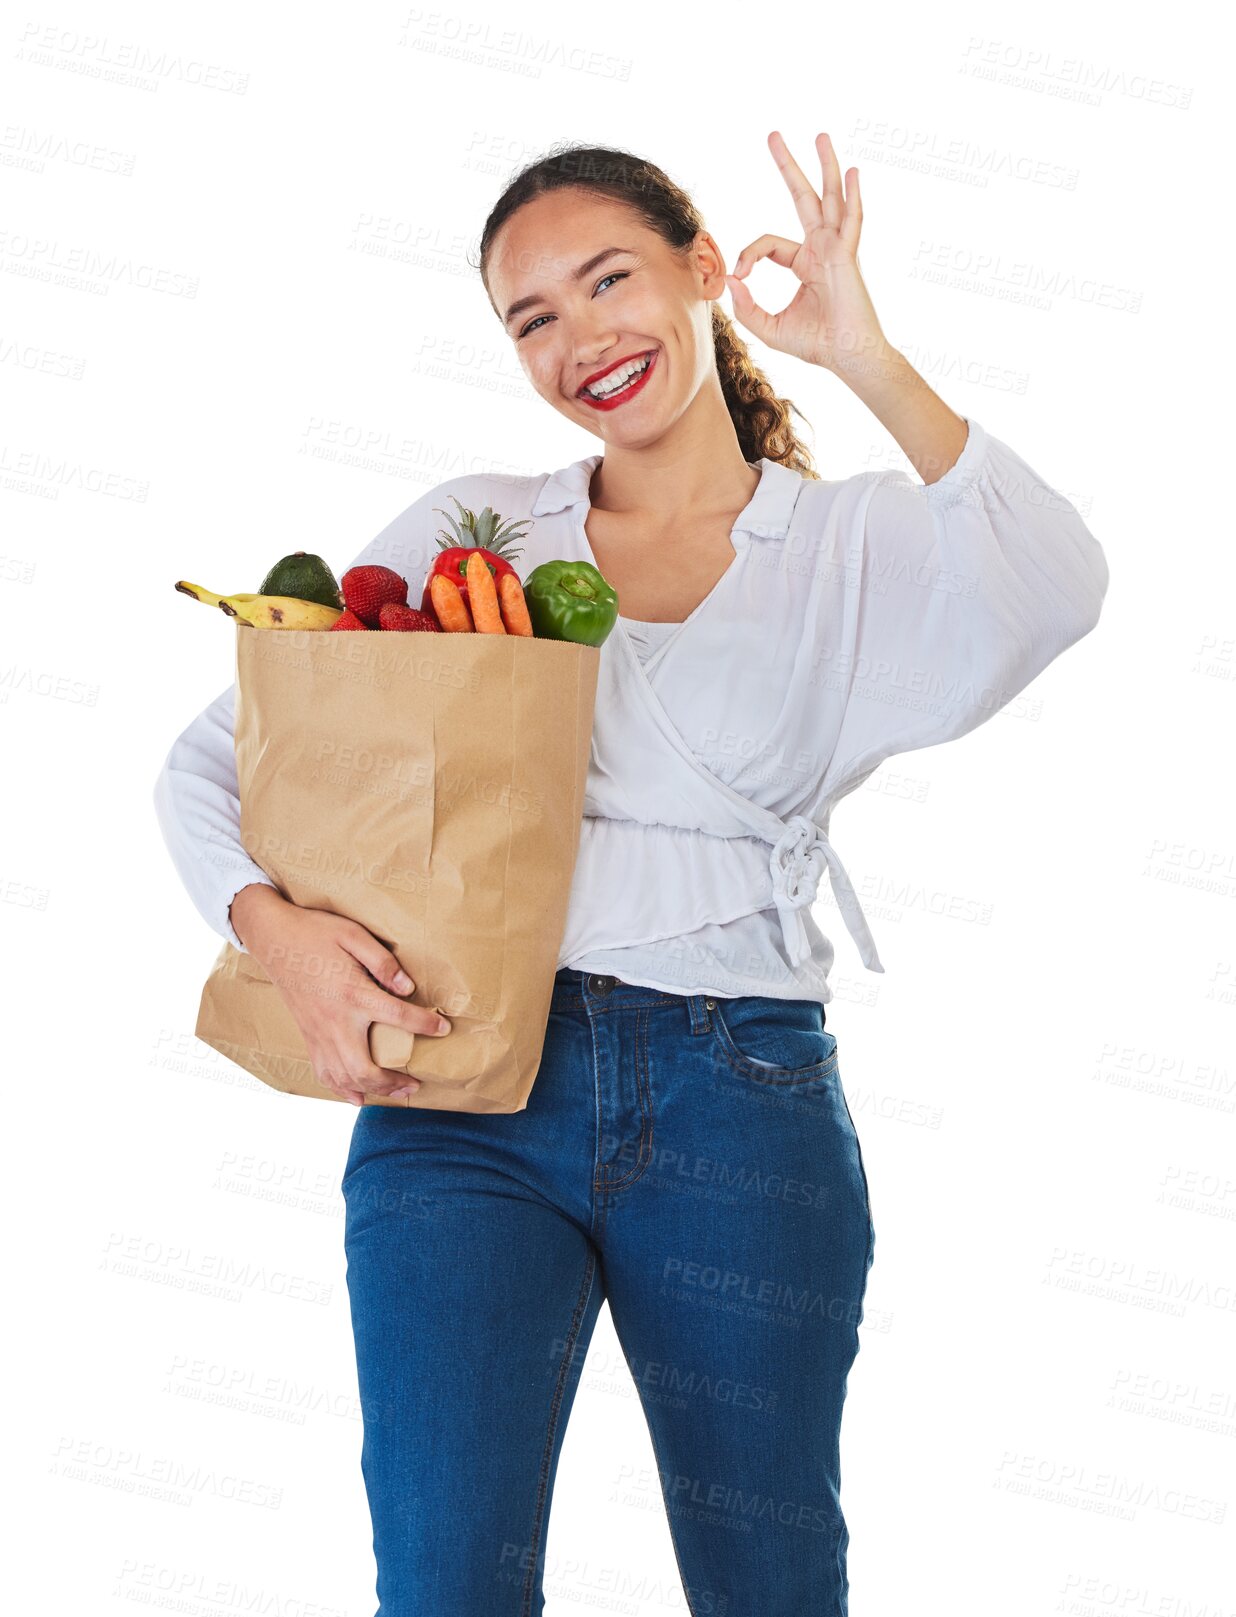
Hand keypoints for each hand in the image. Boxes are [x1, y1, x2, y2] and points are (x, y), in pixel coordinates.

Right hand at [230, 885, 450, 1105]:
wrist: (274, 938)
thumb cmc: (317, 933)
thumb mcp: (353, 934)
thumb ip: (383, 962)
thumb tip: (407, 988)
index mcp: (353, 994)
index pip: (397, 1016)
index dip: (425, 1026)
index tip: (444, 1029)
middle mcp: (335, 1021)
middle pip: (365, 1068)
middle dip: (393, 1082)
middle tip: (416, 1083)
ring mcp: (318, 1033)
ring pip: (344, 1077)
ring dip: (372, 1091)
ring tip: (396, 1092)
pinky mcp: (307, 1036)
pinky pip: (323, 1072)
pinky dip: (341, 1089)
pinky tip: (357, 1096)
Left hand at [725, 131, 886, 373]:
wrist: (847, 356)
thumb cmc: (816, 345)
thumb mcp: (769, 327)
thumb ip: (747, 308)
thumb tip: (730, 280)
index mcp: (804, 263)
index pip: (769, 244)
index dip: (750, 254)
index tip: (740, 276)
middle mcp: (821, 249)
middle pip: (803, 198)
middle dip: (789, 167)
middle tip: (773, 136)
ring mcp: (837, 248)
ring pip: (830, 198)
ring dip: (825, 166)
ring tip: (820, 135)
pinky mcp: (847, 256)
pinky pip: (852, 220)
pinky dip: (853, 197)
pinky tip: (854, 172)